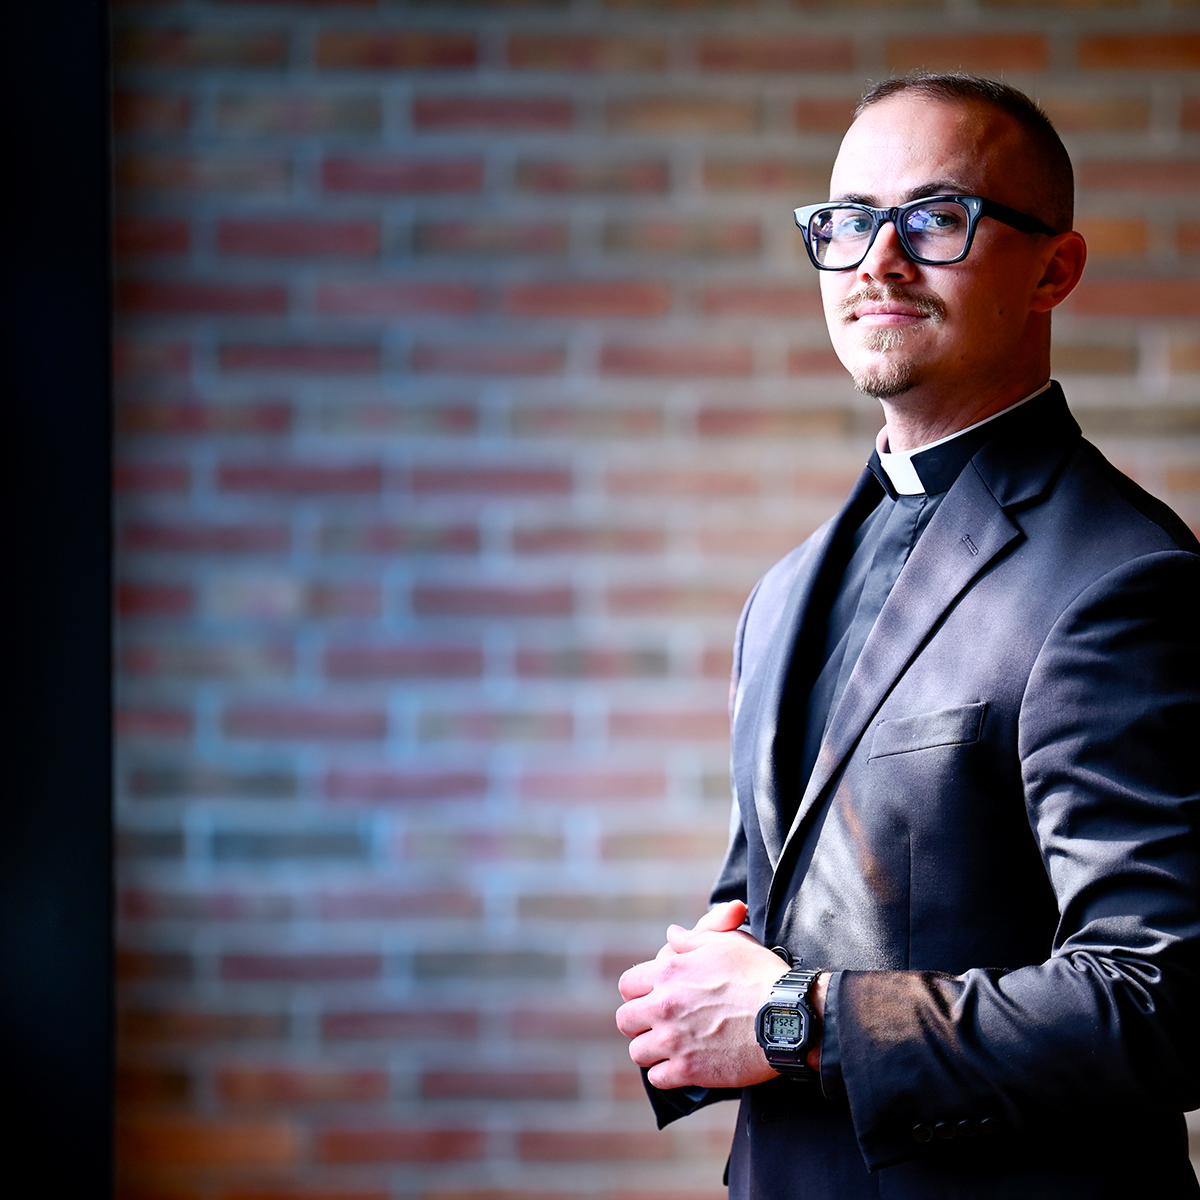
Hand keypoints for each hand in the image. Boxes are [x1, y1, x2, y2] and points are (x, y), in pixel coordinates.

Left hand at [614, 900, 792, 1089]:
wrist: (786, 1016)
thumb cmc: (760, 974)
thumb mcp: (727, 942)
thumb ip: (694, 937)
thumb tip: (673, 935)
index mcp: (669, 972)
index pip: (627, 985)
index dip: (638, 991)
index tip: (653, 997)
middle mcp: (664, 1006)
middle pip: (625, 1019)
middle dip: (639, 1022)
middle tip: (659, 1024)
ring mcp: (674, 1040)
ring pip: (637, 1052)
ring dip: (652, 1050)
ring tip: (671, 1046)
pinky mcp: (689, 1070)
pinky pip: (657, 1079)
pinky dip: (667, 1075)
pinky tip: (683, 1066)